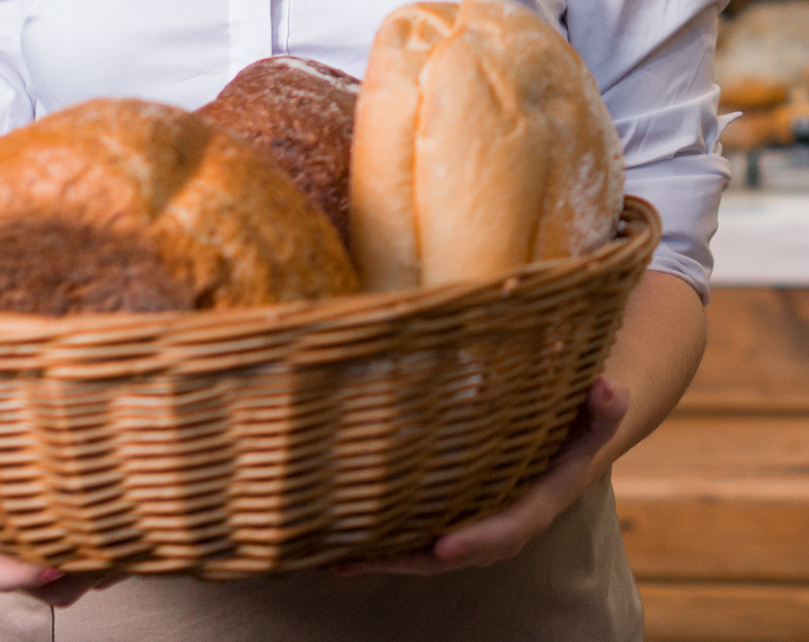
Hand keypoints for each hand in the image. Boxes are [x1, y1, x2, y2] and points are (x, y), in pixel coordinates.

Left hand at [339, 374, 627, 576]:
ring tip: (340, 560)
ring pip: (434, 547)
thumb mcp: (600, 407)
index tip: (443, 547)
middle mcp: (509, 515)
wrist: (585, 422)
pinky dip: (390, 539)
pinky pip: (426, 528)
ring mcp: (483, 514)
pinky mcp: (463, 503)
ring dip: (390, 556)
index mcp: (541, 498)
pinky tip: (346, 542)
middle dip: (414, 558)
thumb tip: (607, 388)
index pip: (509, 526)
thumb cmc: (586, 411)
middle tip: (365, 560)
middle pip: (459, 550)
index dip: (478, 539)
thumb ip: (605, 405)